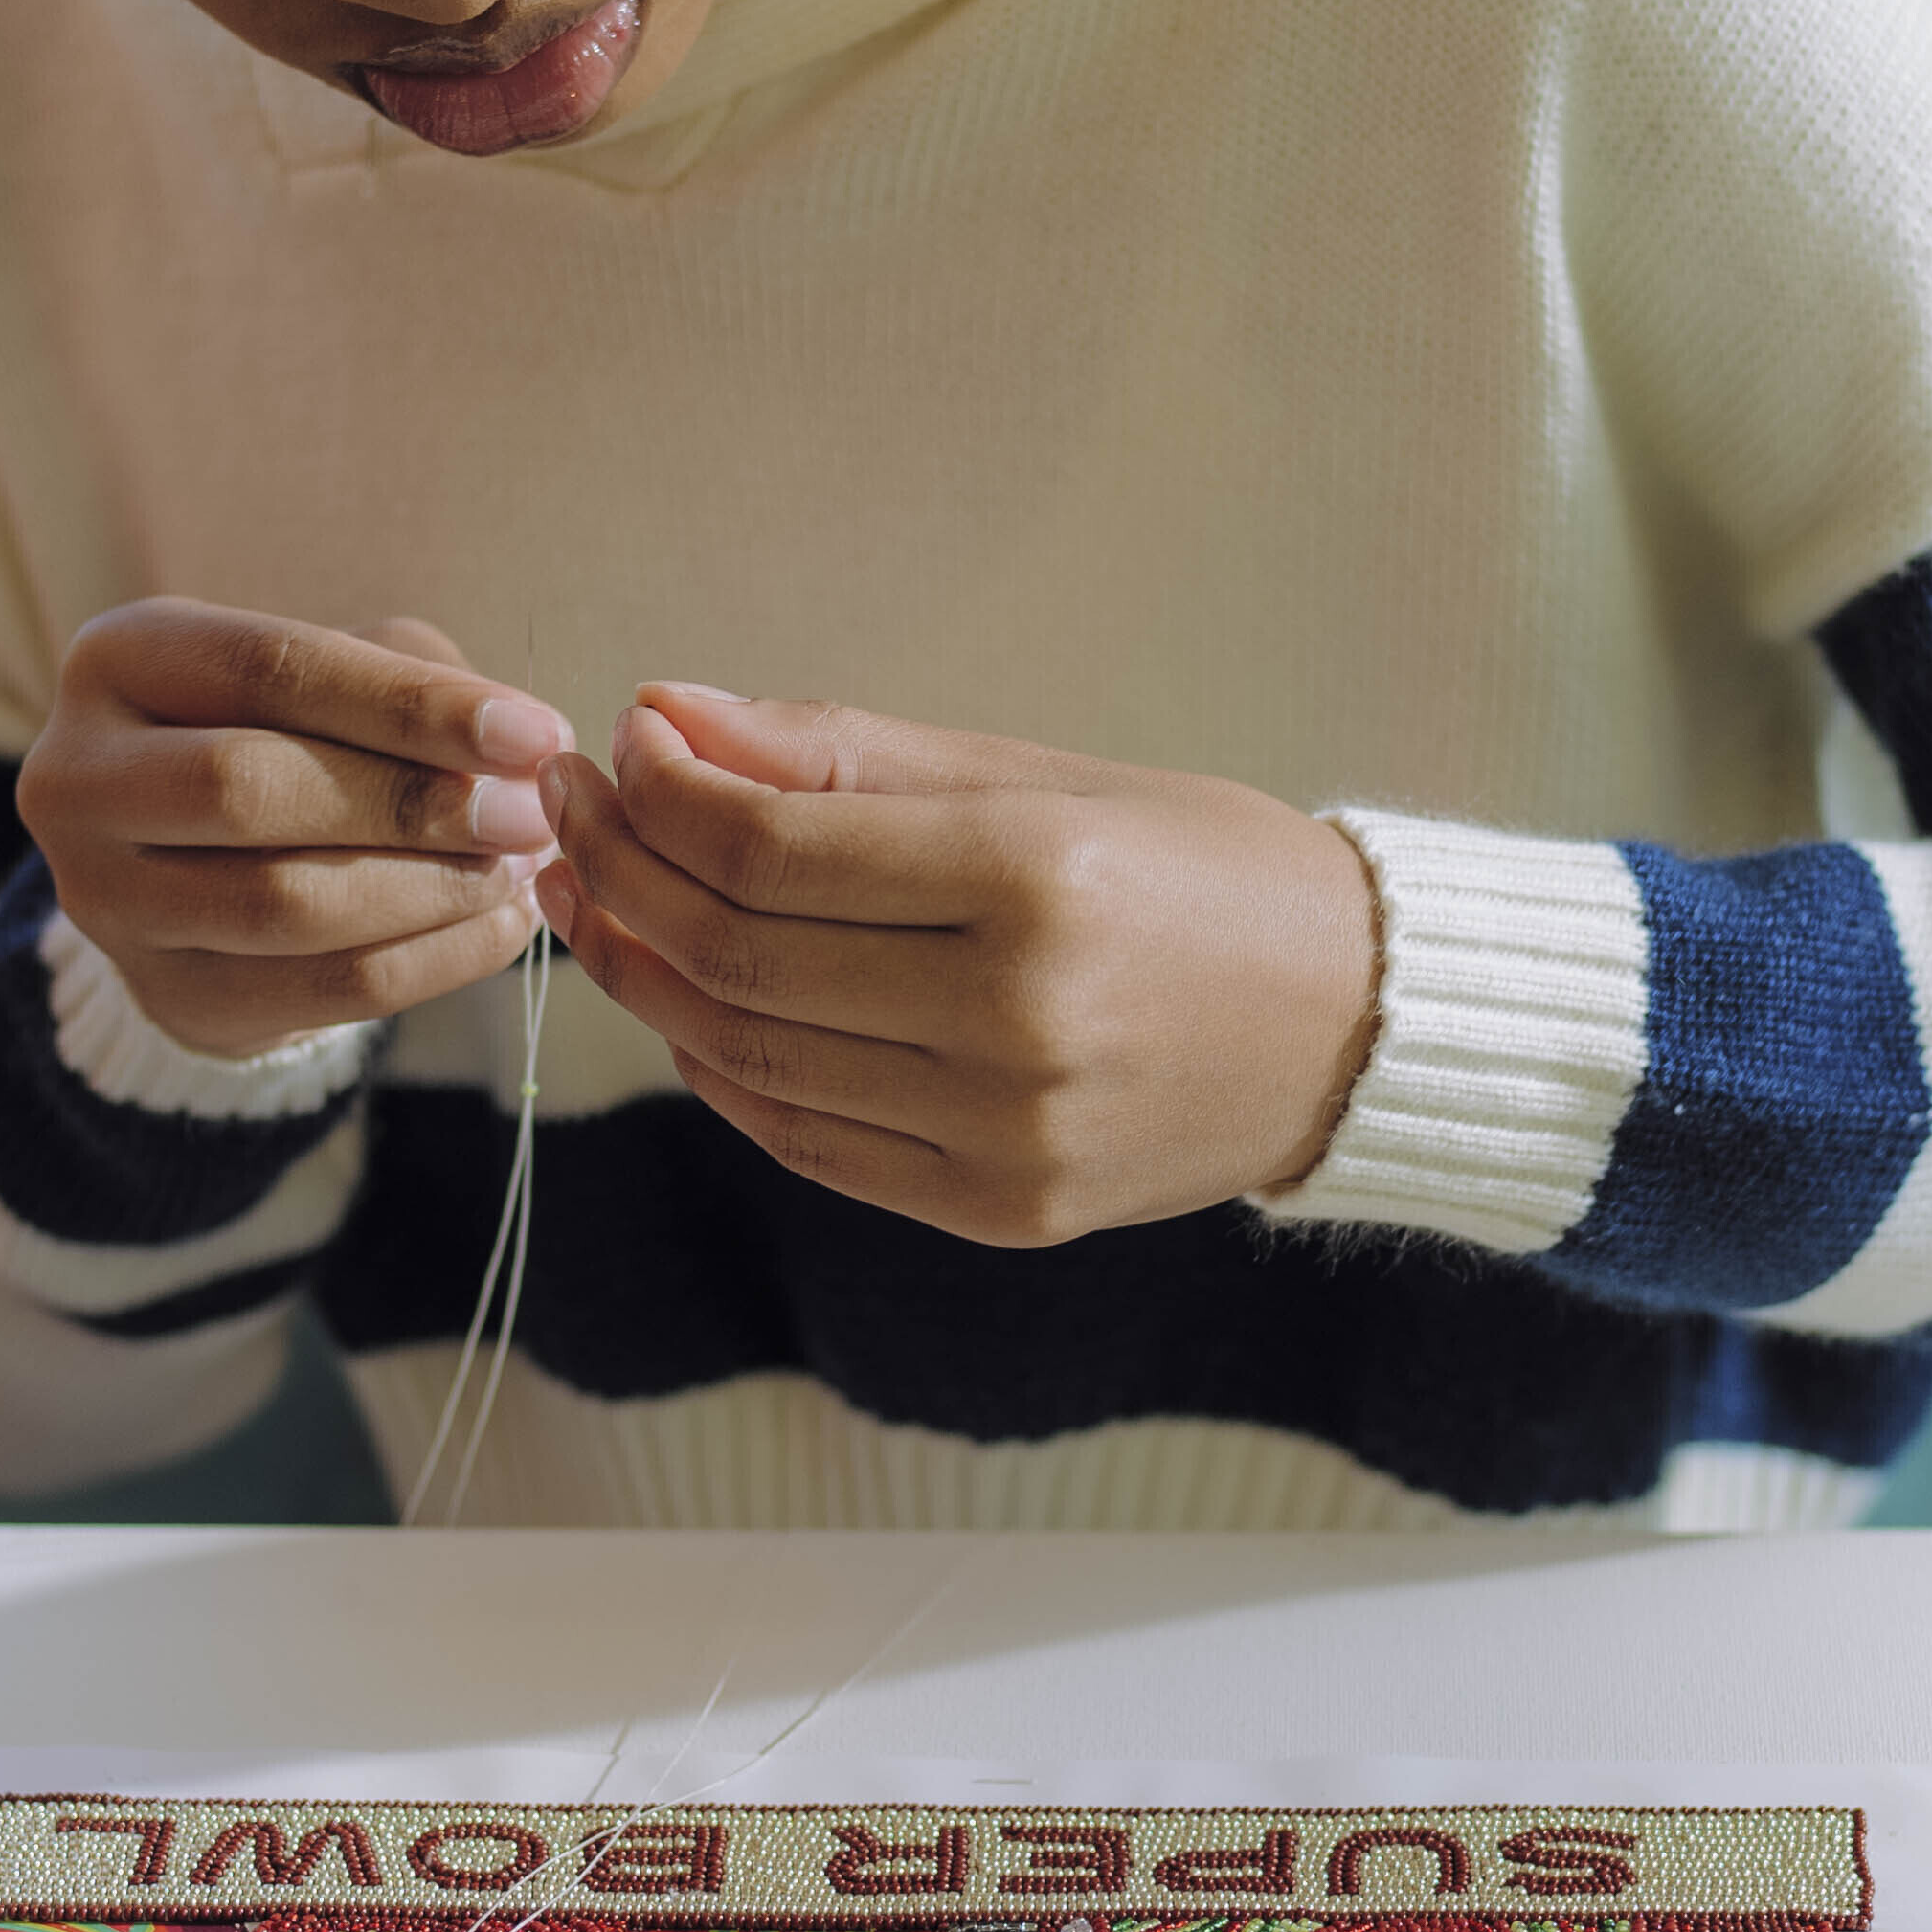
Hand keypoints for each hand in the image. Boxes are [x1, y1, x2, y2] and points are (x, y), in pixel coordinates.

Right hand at [22, 603, 567, 1058]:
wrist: (188, 867)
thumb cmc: (279, 736)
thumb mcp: (326, 678)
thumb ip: (408, 682)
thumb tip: (515, 748)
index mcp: (117, 658)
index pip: (271, 668)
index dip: (410, 703)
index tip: (534, 733)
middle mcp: (78, 778)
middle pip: (250, 790)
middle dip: (412, 804)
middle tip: (528, 814)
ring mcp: (107, 900)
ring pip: (285, 903)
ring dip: (430, 889)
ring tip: (518, 869)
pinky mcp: (166, 994)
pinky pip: (322, 988)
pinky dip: (434, 961)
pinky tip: (499, 928)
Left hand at [540, 685, 1381, 1246]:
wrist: (1358, 1026)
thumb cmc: (1204, 873)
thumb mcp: (1044, 775)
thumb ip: (848, 755)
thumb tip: (666, 719)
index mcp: (1035, 881)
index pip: (769, 849)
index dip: (658, 797)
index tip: (614, 745)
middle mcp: (1017, 1021)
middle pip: (739, 957)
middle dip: (624, 874)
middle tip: (572, 813)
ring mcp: (1007, 1134)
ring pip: (752, 1059)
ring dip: (650, 975)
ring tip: (604, 902)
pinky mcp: (1003, 1211)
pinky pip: (809, 1141)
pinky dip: (727, 1071)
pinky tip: (695, 1003)